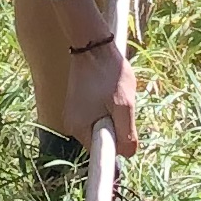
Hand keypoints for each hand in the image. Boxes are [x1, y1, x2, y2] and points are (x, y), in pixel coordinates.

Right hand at [51, 24, 138, 159]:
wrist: (93, 45)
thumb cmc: (108, 74)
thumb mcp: (124, 105)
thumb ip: (126, 133)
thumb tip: (128, 155)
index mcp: (79, 129)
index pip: (104, 152)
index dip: (118, 143)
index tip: (124, 125)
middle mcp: (72, 124)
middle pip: (104, 138)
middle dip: (117, 126)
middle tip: (122, 105)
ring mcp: (74, 113)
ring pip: (102, 125)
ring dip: (114, 115)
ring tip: (116, 95)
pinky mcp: (78, 103)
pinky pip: (98, 115)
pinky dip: (108, 107)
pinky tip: (110, 91)